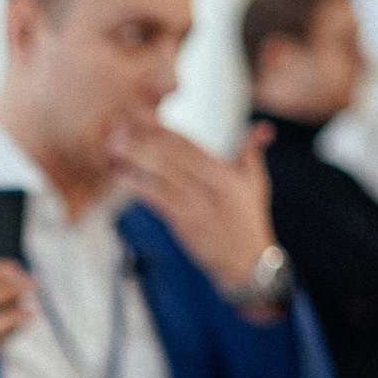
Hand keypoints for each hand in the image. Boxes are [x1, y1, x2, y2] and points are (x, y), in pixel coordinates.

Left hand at [107, 116, 275, 296]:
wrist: (247, 262)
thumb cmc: (247, 221)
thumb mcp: (255, 183)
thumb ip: (251, 152)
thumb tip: (264, 128)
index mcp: (223, 171)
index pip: (187, 142)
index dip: (162, 128)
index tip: (141, 115)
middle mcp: (209, 184)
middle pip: (171, 153)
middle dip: (143, 138)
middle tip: (118, 126)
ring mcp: (196, 203)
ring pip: (161, 173)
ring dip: (135, 157)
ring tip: (114, 145)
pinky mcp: (184, 222)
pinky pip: (156, 199)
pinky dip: (138, 185)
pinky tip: (121, 175)